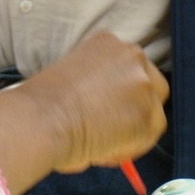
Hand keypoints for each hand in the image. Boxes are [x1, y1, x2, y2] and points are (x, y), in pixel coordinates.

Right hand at [20, 31, 168, 171]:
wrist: (41, 120)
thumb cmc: (41, 104)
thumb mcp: (70, 77)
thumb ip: (96, 85)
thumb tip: (106, 111)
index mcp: (107, 42)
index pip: (127, 67)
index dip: (119, 92)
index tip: (109, 109)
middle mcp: (130, 56)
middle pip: (149, 83)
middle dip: (136, 106)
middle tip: (115, 127)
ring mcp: (143, 83)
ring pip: (152, 111)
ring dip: (132, 129)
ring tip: (102, 144)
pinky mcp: (150, 113)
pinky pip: (149, 134)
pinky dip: (132, 146)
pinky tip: (105, 151)